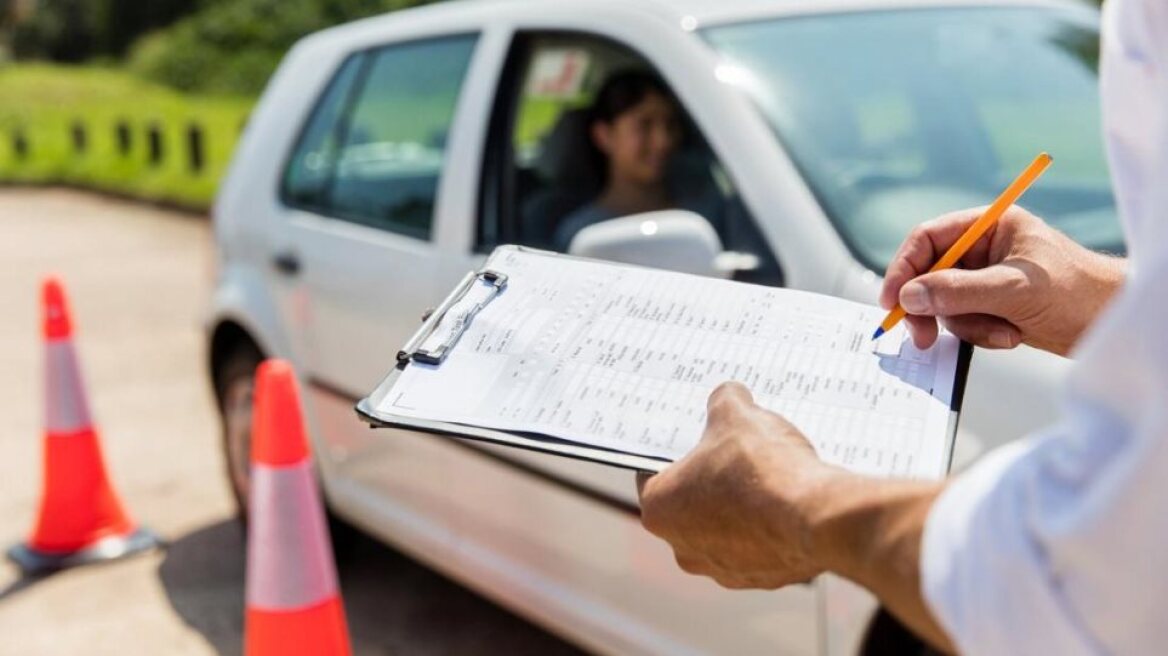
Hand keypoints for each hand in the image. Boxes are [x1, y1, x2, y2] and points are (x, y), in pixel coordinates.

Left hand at [638, 383, 953, 649]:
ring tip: (767, 475)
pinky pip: (760, 546)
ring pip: (726, 528)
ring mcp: (723, 569)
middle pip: (690, 503)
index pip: (653, 474)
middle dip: (711, 479)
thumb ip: (724, 401)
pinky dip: (769, 526)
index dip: (676, 451)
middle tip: (734, 452)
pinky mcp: (762, 578)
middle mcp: (683, 548)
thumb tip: (729, 396)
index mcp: (660, 509)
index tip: (695, 438)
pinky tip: (787, 501)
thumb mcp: (736, 414)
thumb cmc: (762, 468)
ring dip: (741, 506)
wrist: (816, 517)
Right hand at [880, 206, 1124, 355]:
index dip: (904, 268)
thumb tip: (909, 296)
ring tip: (1002, 332)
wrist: (1113, 323)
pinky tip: (1011, 335)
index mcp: (990, 226)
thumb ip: (957, 291)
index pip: (929, 239)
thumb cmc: (1078, 292)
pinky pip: (964, 322)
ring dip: (967, 325)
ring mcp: (987, 279)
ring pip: (945, 304)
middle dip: (930, 307)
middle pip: (930, 274)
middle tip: (922, 336)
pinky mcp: (993, 306)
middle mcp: (984, 249)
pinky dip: (981, 334)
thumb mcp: (1013, 289)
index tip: (893, 301)